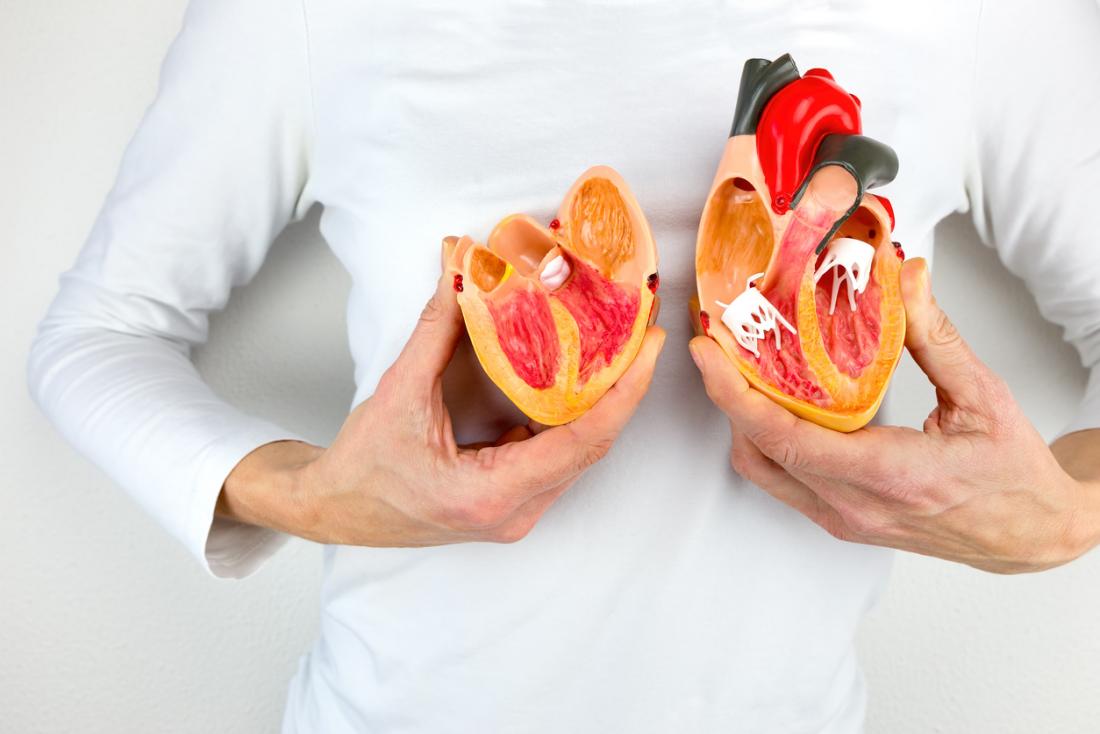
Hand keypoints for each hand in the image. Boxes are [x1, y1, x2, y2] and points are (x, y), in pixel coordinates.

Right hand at [219, 271, 664, 545]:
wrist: (335, 509)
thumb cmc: (362, 467)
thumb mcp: (400, 393)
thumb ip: (437, 329)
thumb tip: (461, 267)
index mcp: (491, 494)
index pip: (582, 442)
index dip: (624, 393)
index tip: (650, 348)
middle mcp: (514, 513)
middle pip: (591, 447)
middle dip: (622, 389)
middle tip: (643, 333)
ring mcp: (516, 514)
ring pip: (578, 454)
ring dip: (601, 403)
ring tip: (620, 349)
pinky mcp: (511, 504)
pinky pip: (558, 459)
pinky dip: (572, 419)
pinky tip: (577, 379)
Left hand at [690, 257, 1098, 572]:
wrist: (1029, 536)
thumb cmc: (1013, 476)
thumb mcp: (983, 397)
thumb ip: (935, 335)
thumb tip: (905, 277)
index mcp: (889, 476)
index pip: (786, 438)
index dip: (735, 394)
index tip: (709, 352)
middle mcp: (854, 505)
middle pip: (758, 451)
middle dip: (724, 396)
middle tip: (716, 344)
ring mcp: (843, 518)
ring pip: (762, 470)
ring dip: (740, 419)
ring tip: (737, 367)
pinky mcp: (841, 519)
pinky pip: (782, 479)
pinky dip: (764, 438)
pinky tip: (773, 400)